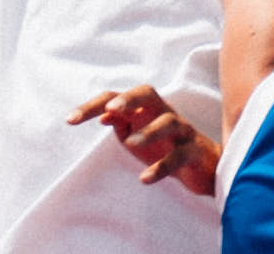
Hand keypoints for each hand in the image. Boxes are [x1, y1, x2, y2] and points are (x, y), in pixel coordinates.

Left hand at [68, 84, 220, 195]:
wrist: (204, 167)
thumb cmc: (164, 147)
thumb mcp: (137, 134)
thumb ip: (120, 123)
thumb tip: (103, 115)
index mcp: (146, 110)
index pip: (117, 98)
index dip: (93, 105)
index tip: (70, 120)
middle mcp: (164, 113)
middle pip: (148, 94)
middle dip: (129, 99)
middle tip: (110, 110)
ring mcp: (182, 131)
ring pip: (169, 121)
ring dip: (150, 131)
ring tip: (131, 144)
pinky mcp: (194, 152)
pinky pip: (179, 155)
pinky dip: (161, 167)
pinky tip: (144, 178)